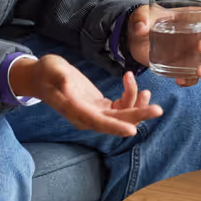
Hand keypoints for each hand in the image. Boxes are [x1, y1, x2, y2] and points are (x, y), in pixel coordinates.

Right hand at [8, 55, 161, 136]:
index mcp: (76, 111)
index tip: (133, 130)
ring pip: (122, 116)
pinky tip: (132, 82)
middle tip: (158, 110)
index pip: (99, 122)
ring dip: (136, 104)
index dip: (116, 127)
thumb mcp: (51, 70)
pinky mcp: (99, 106)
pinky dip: (130, 97)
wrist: (42, 77)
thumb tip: (68, 83)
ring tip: (144, 88)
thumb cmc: (46, 73)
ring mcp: (94, 112)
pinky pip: (120, 107)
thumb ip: (60, 78)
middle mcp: (87, 117)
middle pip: (116, 122)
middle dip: (138, 116)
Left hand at [126, 5, 200, 86]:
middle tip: (200, 48)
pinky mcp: (185, 67)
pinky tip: (180, 80)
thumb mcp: (141, 15)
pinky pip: (195, 76)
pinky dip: (191, 80)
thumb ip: (140, 18)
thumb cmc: (144, 21)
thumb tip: (141, 27)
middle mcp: (200, 36)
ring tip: (198, 72)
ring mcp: (194, 54)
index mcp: (195, 18)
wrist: (135, 40)